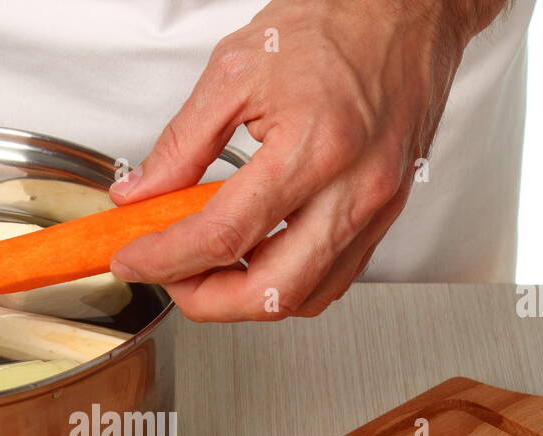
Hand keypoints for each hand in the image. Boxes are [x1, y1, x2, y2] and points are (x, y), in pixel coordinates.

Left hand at [109, 0, 503, 320]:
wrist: (408, 8)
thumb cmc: (337, 21)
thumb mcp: (235, 69)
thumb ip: (182, 143)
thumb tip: (142, 192)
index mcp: (314, 147)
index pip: (225, 234)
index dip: (167, 258)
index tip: (134, 258)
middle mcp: (354, 188)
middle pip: (272, 292)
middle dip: (207, 301)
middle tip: (172, 278)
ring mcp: (376, 207)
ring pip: (306, 297)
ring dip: (247, 298)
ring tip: (209, 267)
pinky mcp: (386, 213)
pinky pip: (334, 278)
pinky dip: (288, 284)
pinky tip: (257, 258)